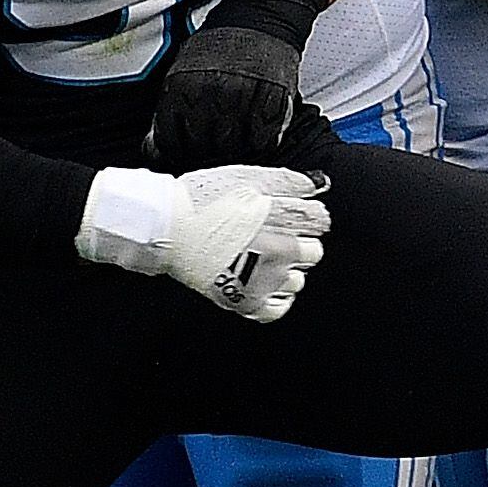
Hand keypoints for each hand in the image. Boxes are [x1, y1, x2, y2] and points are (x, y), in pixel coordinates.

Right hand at [75, 164, 328, 322]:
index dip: (305, 218)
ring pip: (298, 281)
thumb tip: (319, 183)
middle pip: (314, 254)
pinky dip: (275, 298)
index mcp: (283, 225)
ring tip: (260, 258)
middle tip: (272, 237)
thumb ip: (289, 181)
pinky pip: (279, 309)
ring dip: (286, 270)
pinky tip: (262, 282)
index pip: (321, 223)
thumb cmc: (203, 198)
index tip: (289, 218)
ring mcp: (262, 282)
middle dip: (298, 244)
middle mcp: (278, 257)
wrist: (167, 226)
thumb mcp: (247, 177)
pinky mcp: (244, 301)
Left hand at [148, 25, 303, 165]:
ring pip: (232, 150)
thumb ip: (168, 113)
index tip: (185, 148)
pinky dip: (259, 143)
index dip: (177, 151)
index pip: (171, 142)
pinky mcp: (273, 103)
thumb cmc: (218, 50)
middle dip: (206, 150)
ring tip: (235, 132)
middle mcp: (211, 93)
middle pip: (203, 149)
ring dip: (233, 149)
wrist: (258, 20)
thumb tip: (154, 152)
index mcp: (182, 87)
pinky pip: (262, 143)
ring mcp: (243, 98)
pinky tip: (254, 130)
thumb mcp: (182, 75)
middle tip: (214, 139)